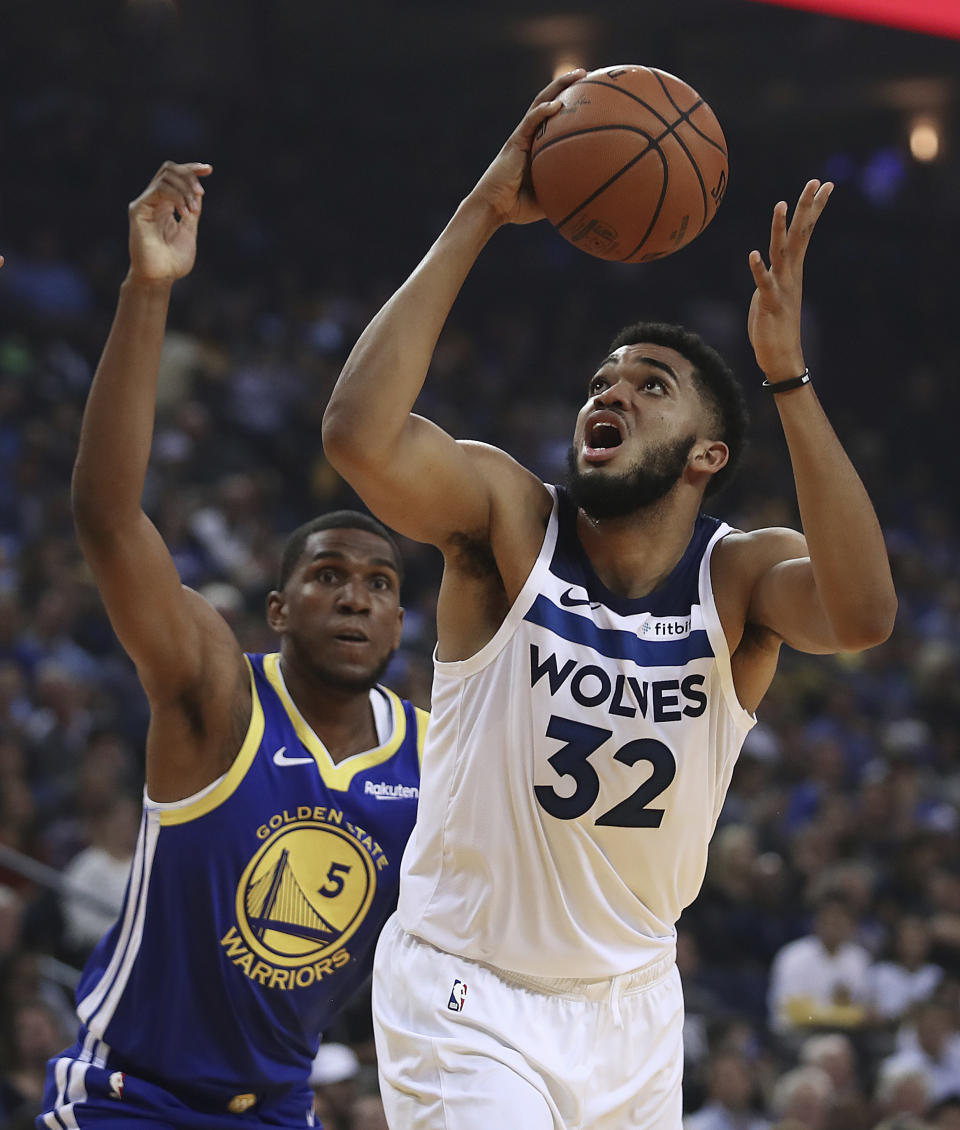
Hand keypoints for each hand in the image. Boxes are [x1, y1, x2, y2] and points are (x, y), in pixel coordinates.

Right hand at [127, 161, 211, 283]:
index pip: (176, 176)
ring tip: (193, 210)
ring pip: (165, 176)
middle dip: (189, 175)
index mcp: (166, 205)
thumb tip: (199, 192)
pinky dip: (176, 196)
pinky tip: (185, 212)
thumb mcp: (189, 232)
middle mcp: (154, 201)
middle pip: (169, 170)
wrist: (160, 278)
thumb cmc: (173, 262)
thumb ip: (192, 211)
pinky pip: (158, 190)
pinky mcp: (138, 209)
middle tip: (201, 193)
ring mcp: (145, 204)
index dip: (192, 169)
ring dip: (185, 189)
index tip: (209, 169)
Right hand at [468, 70, 585, 225]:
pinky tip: (558, 104)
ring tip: (579, 74)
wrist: (493, 207)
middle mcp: (531, 135)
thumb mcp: (549, 198)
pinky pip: (531, 121)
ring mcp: (523, 136)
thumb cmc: (517, 206)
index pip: (556, 119)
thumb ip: (566, 191)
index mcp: (538, 145)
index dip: (571, 104)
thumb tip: (592, 195)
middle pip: (550, 102)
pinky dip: (544, 111)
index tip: (592, 96)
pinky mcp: (515, 141)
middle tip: (588, 75)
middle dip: (568, 85)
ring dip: (559, 86)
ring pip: (541, 103)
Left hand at [747, 179, 831, 381]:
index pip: (805, 232)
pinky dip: (759, 269)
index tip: (824, 184)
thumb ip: (770, 274)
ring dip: (780, 229)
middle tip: (816, 181)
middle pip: (800, 234)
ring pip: (781, 253)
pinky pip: (764, 284)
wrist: (781, 357)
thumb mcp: (772, 292)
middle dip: (807, 207)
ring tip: (781, 204)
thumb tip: (765, 261)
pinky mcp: (768, 304)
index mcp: (792, 270)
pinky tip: (753, 254)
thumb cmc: (774, 326)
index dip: (813, 208)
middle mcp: (791, 275)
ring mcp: (781, 288)